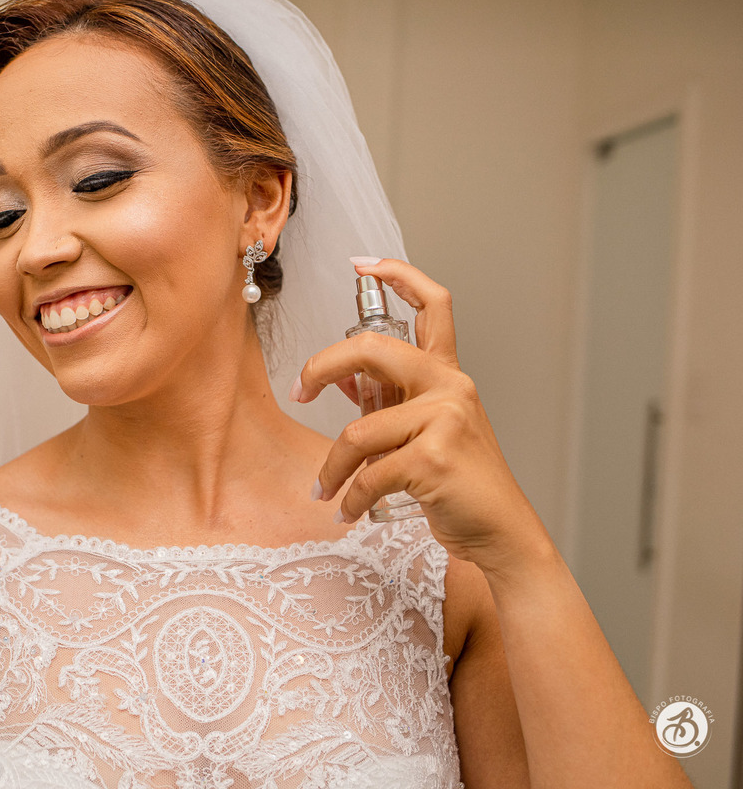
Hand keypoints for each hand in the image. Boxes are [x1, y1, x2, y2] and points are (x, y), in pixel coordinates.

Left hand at [290, 258, 549, 571]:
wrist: (499, 532)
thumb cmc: (458, 483)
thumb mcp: (423, 431)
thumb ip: (387, 400)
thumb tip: (339, 377)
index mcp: (447, 375)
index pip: (433, 306)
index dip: (399, 275)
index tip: (363, 264)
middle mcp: (450, 386)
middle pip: (372, 347)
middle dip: (321, 366)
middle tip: (298, 392)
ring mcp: (446, 419)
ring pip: (358, 431)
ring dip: (332, 467)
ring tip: (324, 490)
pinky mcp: (435, 457)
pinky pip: (370, 473)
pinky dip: (352, 498)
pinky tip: (348, 512)